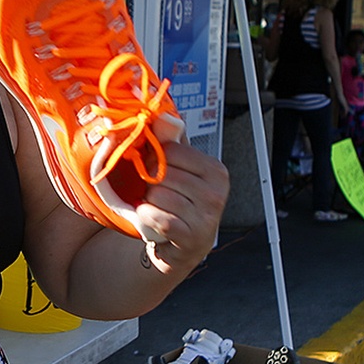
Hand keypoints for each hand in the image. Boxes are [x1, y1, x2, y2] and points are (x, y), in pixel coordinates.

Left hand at [131, 140, 229, 274]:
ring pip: (157, 195)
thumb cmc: (181, 206)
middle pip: (163, 173)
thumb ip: (173, 146)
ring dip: (149, 203)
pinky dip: (147, 217)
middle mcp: (216, 193)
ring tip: (160, 210)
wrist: (183, 247)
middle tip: (160, 196)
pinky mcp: (191, 237)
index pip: (171, 151)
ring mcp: (206, 216)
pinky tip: (153, 220)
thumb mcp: (182, 173)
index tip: (159, 172)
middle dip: (152, 185)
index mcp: (216, 171)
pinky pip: (156, 216)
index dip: (155, 160)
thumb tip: (163, 116)